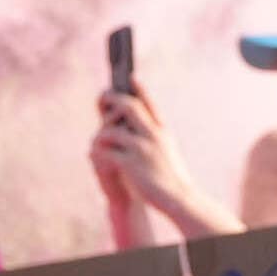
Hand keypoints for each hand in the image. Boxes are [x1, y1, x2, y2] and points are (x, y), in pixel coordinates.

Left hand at [88, 86, 203, 219]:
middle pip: (128, 106)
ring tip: (97, 144)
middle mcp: (152, 135)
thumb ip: (154, 137)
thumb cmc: (173, 177)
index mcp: (162, 131)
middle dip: (111, 101)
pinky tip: (96, 157)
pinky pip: (105, 152)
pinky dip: (98, 154)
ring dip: (100, 136)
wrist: (180, 198)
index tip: (130, 78)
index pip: (149, 104)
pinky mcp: (131, 164)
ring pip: (110, 130)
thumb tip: (139, 127)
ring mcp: (141, 149)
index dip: (139, 89)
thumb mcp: (168, 151)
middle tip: (101, 102)